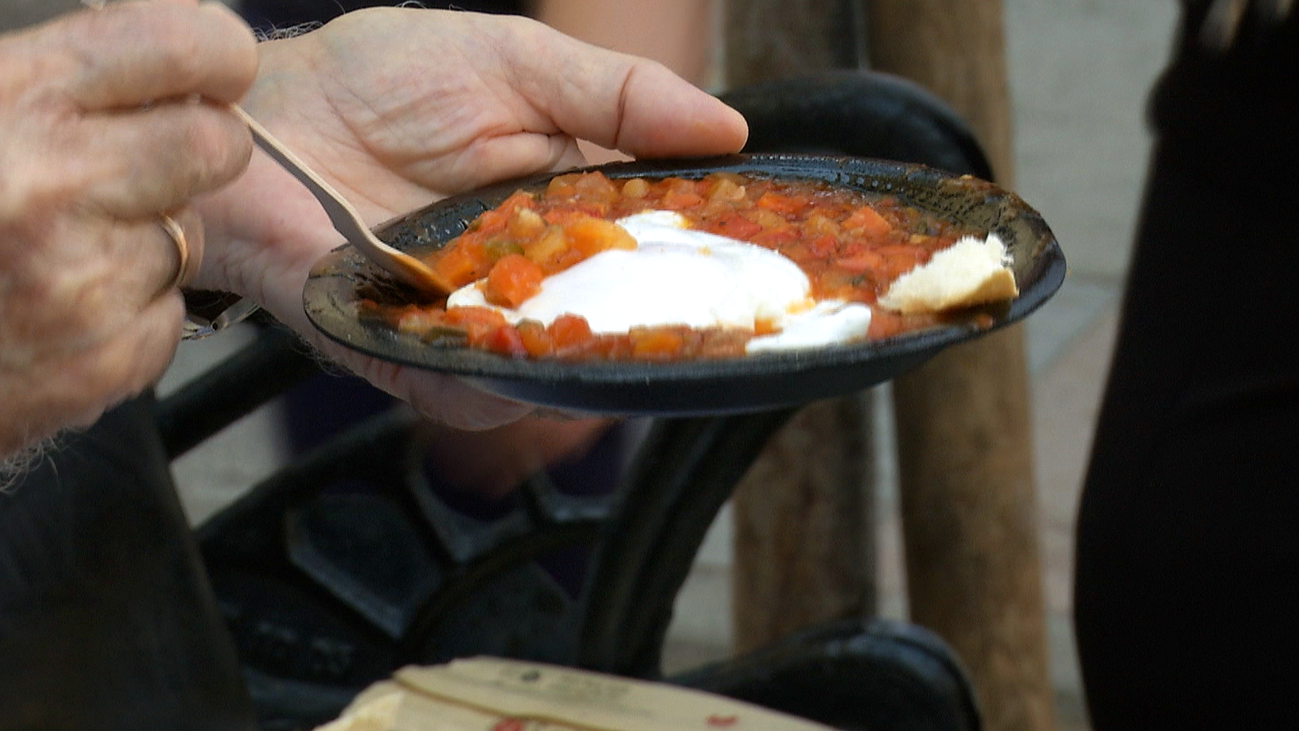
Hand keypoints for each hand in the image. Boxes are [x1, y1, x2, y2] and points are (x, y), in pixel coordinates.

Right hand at [0, 0, 256, 457]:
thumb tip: (173, 39)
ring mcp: (84, 281)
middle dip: (203, 148)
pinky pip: (166, 313)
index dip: (215, 55)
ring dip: (150, 240)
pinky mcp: (105, 359)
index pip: (178, 46)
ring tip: (67, 247)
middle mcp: (54, 186)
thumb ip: (61, 78)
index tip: (218, 67)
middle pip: (217, 144)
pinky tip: (64, 307)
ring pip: (192, 238)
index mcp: (13, 101)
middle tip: (157, 161)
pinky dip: (131, 312)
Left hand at [198, 8, 747, 428]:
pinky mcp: (413, 354)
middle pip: (617, 319)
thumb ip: (619, 94)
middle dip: (660, 325)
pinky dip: (498, 385)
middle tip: (705, 318)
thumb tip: (730, 128)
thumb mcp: (516, 60)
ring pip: (557, 367)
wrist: (261, 119)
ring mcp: (477, 318)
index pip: (657, 241)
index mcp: (571, 200)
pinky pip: (470, 392)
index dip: (704, 253)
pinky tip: (522, 363)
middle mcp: (534, 270)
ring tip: (618, 341)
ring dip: (589, 360)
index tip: (755, 255)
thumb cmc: (379, 80)